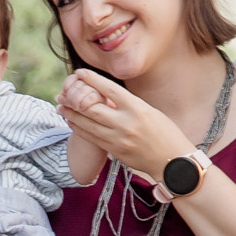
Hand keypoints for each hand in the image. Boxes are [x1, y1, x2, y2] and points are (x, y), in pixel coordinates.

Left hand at [56, 71, 185, 186]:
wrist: (173, 163)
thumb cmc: (165, 133)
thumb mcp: (150, 112)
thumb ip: (128, 104)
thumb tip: (107, 94)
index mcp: (138, 108)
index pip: (109, 89)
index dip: (92, 79)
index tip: (79, 72)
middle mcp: (126, 123)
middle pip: (92, 108)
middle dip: (75, 98)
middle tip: (63, 91)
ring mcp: (119, 139)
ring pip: (87, 124)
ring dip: (71, 114)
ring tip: (61, 106)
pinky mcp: (115, 152)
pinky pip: (91, 138)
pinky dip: (79, 129)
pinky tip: (72, 122)